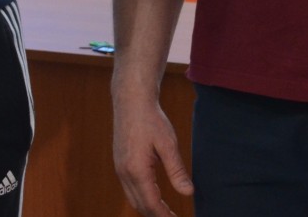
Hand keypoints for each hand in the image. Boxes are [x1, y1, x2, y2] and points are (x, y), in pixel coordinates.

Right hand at [112, 89, 192, 215]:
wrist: (131, 100)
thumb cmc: (150, 119)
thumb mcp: (168, 144)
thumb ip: (176, 170)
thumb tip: (188, 193)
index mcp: (136, 169)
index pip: (151, 203)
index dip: (164, 215)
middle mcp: (124, 172)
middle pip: (140, 205)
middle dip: (156, 215)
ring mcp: (119, 168)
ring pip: (133, 198)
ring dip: (149, 208)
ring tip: (166, 212)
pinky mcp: (120, 163)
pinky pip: (130, 188)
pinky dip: (142, 197)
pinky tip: (155, 195)